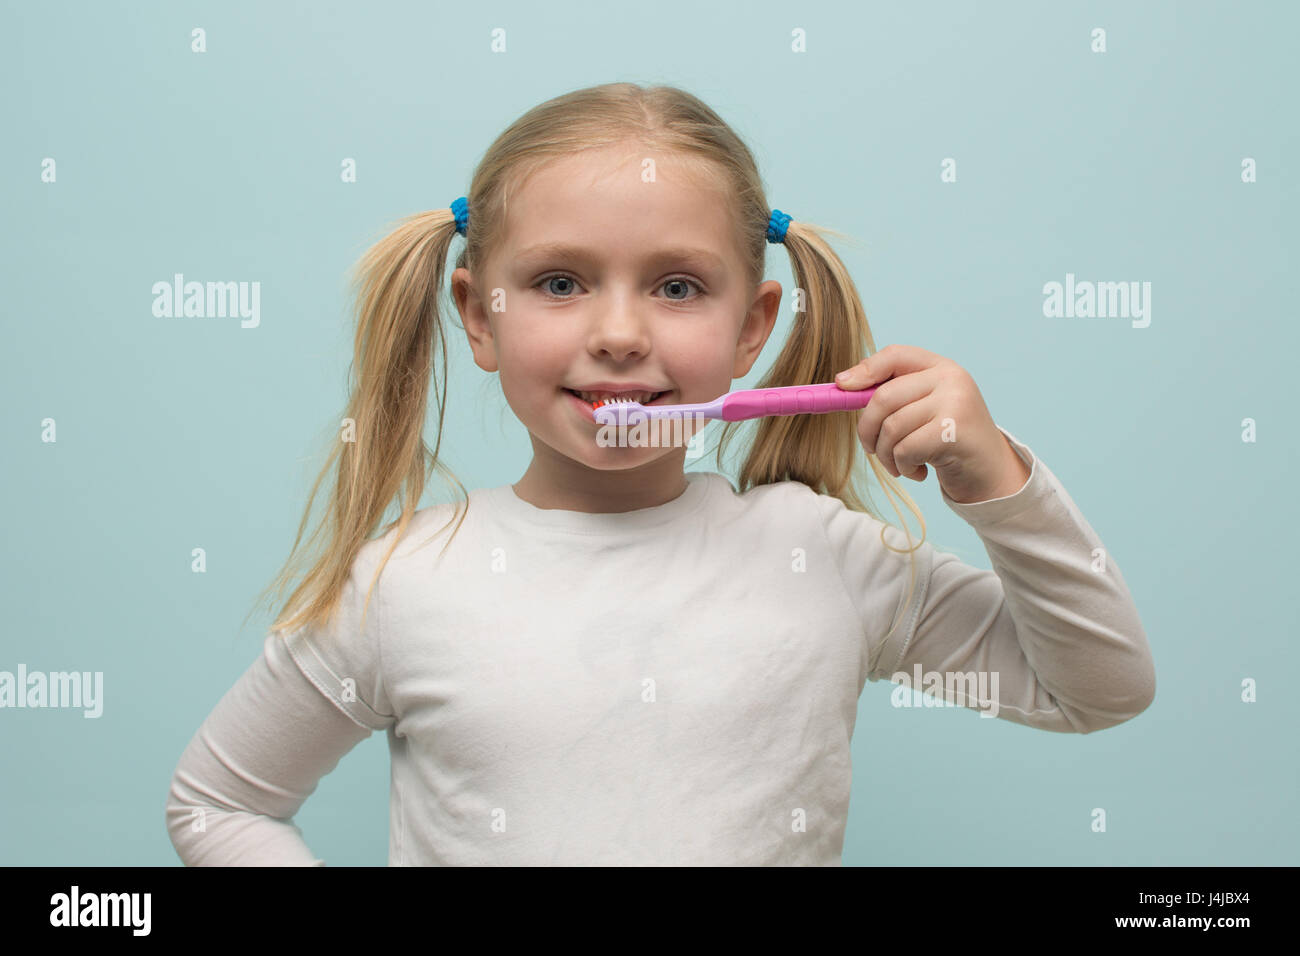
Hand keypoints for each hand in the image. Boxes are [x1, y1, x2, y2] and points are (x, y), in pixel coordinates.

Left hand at [835, 344, 1030, 503]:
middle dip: (867, 429)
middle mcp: (951, 378)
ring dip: (887, 455)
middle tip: (872, 450)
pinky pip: (906, 448)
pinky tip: (918, 471)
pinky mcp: (955, 431)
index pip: (895, 355)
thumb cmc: (946, 442)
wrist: (989, 473)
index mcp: (941, 367)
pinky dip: (903, 466)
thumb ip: (893, 396)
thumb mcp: (922, 410)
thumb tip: (842, 384)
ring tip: (901, 465)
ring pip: (892, 427)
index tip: (842, 386)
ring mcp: (956, 402)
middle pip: (884, 397)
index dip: (865, 370)